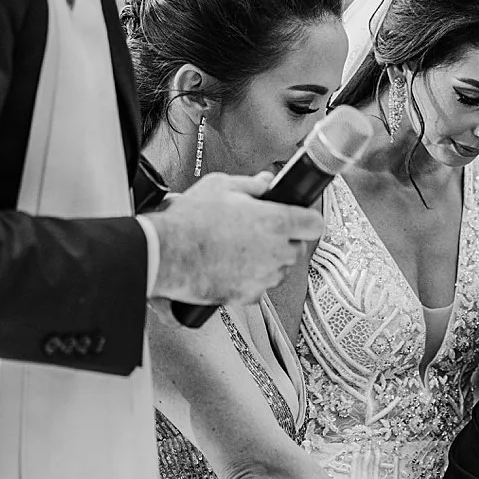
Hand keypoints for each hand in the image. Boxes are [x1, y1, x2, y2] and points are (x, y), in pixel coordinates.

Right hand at [147, 171, 322, 304]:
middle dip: (283, 240)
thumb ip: (252, 185)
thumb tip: (266, 183)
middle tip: (259, 231)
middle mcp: (275, 252)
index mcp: (275, 222)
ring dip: (268, 260)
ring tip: (239, 247)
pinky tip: (231, 265)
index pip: (315, 224)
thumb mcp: (221, 186)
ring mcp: (264, 277)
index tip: (300, 219)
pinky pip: (260, 287)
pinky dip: (251, 279)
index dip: (306, 220)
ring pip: (280, 269)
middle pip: (297, 248)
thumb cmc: (188, 221)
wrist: (163, 253)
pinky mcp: (249, 296)